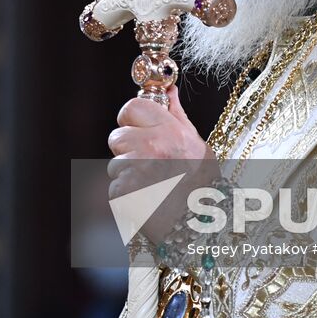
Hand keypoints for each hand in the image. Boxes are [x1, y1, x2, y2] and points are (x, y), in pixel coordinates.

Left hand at [105, 86, 217, 242]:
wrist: (201, 228)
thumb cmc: (202, 186)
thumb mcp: (197, 145)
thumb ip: (177, 116)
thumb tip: (169, 89)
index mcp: (170, 131)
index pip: (132, 107)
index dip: (133, 119)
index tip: (140, 129)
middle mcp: (151, 147)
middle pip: (117, 137)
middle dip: (128, 149)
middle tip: (148, 163)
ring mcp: (135, 170)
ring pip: (114, 164)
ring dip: (127, 174)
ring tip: (152, 185)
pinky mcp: (123, 192)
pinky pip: (114, 186)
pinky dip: (126, 195)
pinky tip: (146, 199)